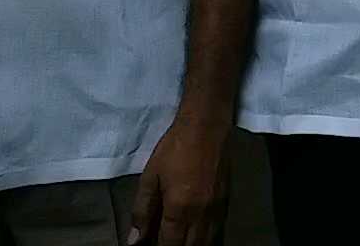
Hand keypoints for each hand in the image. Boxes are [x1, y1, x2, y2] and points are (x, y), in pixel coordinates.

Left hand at [128, 110, 228, 245]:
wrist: (206, 126)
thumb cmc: (174, 149)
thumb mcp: (150, 178)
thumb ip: (142, 211)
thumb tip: (133, 240)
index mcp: (180, 208)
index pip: (170, 244)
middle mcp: (201, 214)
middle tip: (164, 241)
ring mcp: (217, 208)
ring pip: (207, 241)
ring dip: (192, 245)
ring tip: (180, 240)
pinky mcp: (226, 200)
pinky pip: (217, 228)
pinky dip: (206, 237)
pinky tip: (197, 233)